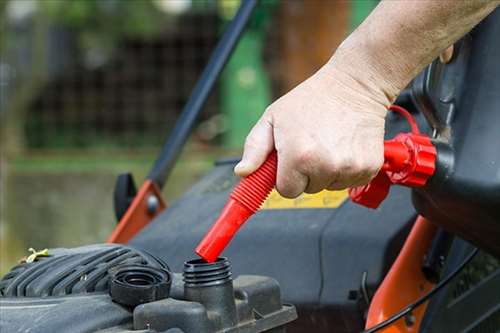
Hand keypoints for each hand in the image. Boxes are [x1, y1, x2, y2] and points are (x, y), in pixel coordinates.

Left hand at [234, 60, 390, 197]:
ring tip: (330, 142)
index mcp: (298, 156)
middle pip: (309, 189)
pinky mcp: (369, 168)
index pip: (286, 191)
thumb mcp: (273, 118)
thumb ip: (254, 148)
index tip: (291, 160)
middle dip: (307, 172)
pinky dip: (347, 169)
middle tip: (312, 144)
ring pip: (330, 186)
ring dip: (327, 171)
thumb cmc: (312, 99)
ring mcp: (350, 168)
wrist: (355, 84)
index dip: (286, 176)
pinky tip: (345, 145)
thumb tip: (243, 173)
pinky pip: (350, 182)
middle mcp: (325, 165)